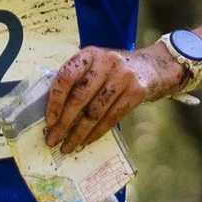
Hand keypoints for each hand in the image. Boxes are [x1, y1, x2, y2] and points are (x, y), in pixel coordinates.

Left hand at [42, 43, 172, 153]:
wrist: (152, 67)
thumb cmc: (113, 70)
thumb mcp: (95, 65)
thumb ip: (77, 80)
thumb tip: (53, 113)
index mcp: (89, 54)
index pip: (66, 77)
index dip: (55, 100)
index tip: (49, 120)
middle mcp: (106, 63)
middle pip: (80, 97)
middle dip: (64, 123)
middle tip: (52, 140)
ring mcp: (123, 77)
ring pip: (95, 112)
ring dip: (79, 133)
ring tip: (68, 146)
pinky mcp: (136, 92)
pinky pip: (112, 118)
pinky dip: (97, 132)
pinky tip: (86, 141)